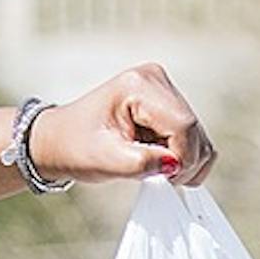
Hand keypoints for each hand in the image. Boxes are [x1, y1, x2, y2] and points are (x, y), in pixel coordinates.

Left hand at [28, 63, 215, 185]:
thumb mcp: (105, 160)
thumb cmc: (75, 146)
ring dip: (182, 160)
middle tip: (157, 176)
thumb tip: (174, 166)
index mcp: (138, 85)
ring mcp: (164, 89)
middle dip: (183, 161)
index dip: (181, 159)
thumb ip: (141, 163)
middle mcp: (155, 79)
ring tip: (151, 164)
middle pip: (194, 130)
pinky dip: (182, 155)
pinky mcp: (168, 103)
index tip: (164, 179)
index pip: (183, 125)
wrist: (61, 139)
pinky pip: (193, 136)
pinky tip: (158, 158)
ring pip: (198, 135)